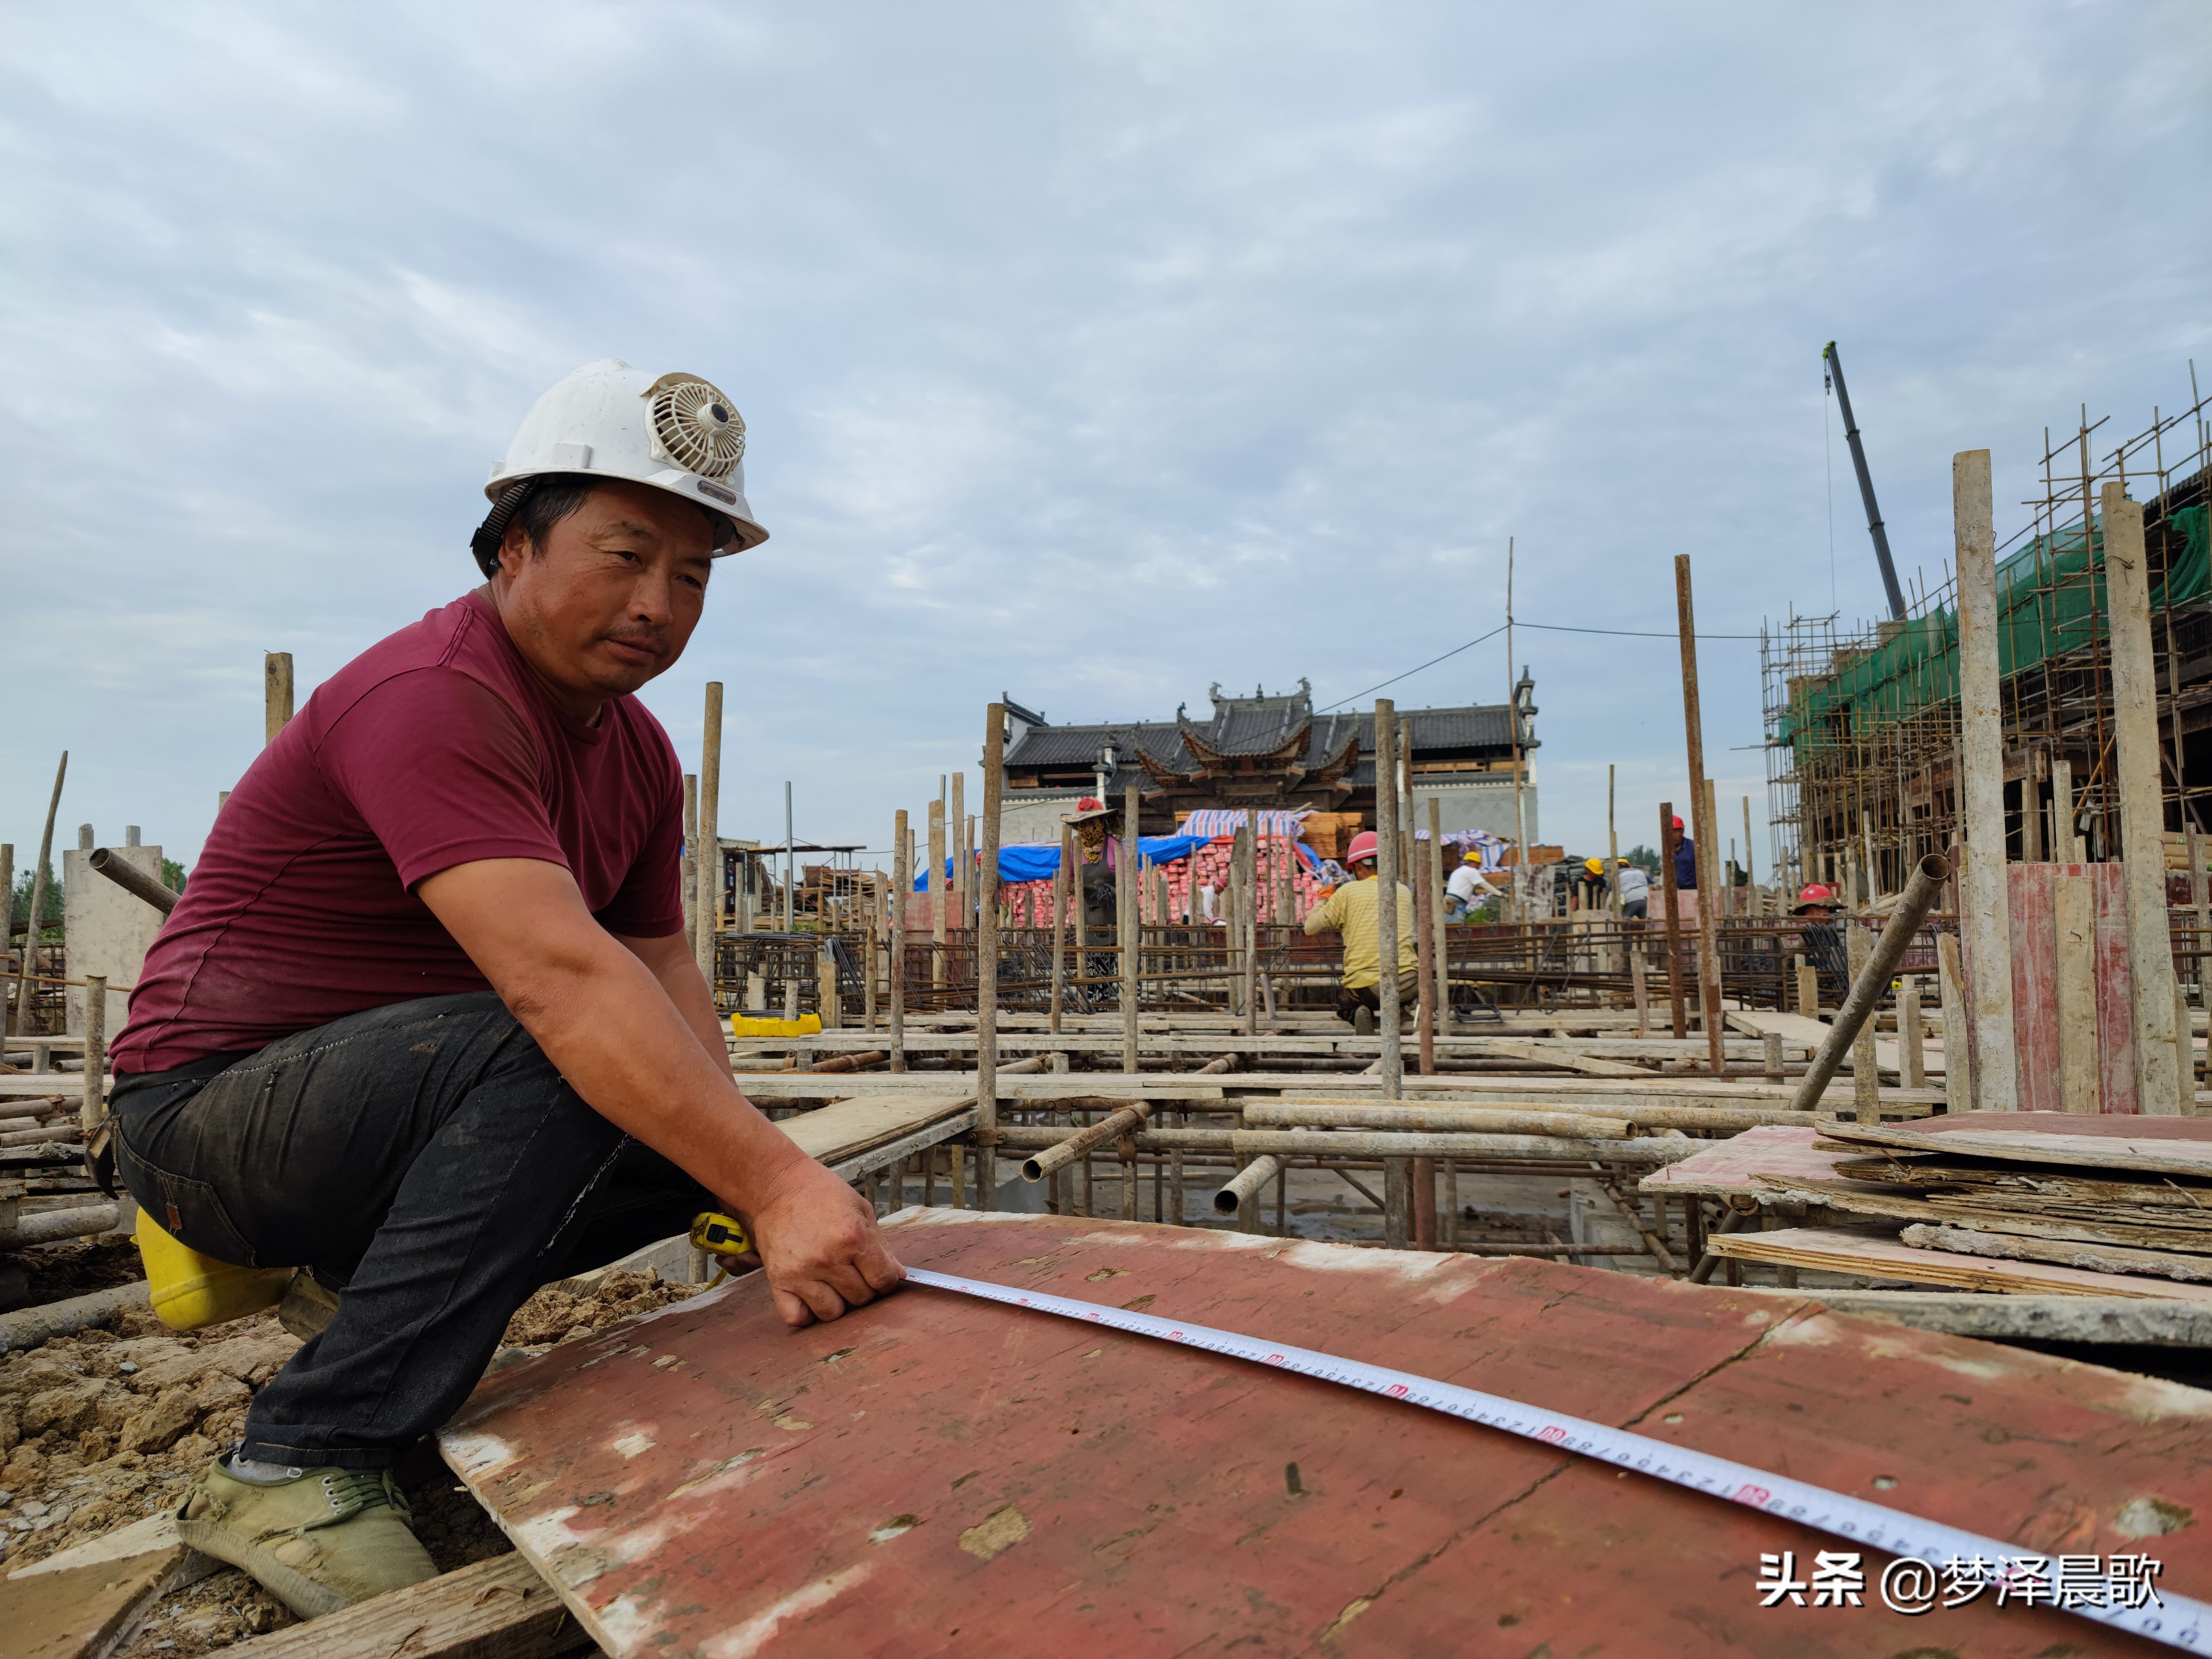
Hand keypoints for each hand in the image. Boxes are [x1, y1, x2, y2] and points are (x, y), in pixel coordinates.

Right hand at [735, 1158, 904, 1327]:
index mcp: (853, 1238)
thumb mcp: (861, 1209)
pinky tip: (811, 1295)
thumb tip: (899, 1276)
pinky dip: (806, 1313)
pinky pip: (796, 1317)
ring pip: (832, 1313)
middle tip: (853, 1271)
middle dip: (863, 1287)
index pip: (884, 1280)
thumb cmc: (822, 1193)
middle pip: (861, 1298)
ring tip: (832, 1282)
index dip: (886, 1280)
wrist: (778, 1186)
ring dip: (837, 1302)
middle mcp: (828, 1259)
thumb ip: (882, 1245)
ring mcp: (801, 1273)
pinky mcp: (778, 1281)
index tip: (879, 1274)